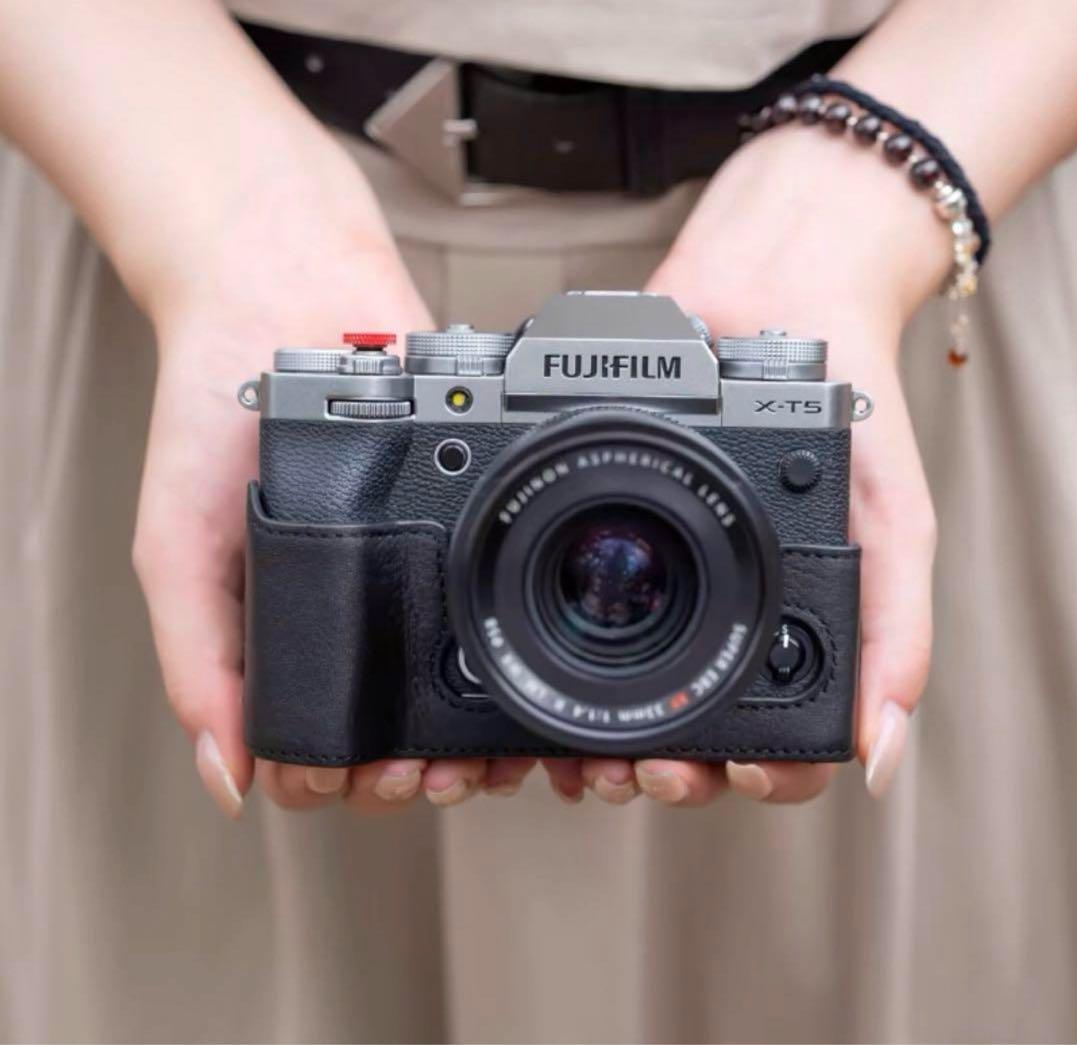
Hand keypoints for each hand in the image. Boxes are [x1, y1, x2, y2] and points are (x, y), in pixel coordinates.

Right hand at [132, 156, 534, 817]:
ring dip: (472, 737)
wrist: (286, 298)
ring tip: (485, 754)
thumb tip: (225, 779)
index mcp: (280, 629)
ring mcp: (409, 577)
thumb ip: (200, 660)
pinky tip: (522, 678)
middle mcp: (351, 612)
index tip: (372, 783)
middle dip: (417, 774)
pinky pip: (492, 608)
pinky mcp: (459, 530)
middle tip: (432, 775)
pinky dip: (509, 657)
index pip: (313, 743)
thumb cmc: (213, 420)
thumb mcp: (180, 547)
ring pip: (453, 688)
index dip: (343, 782)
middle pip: (394, 731)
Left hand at [551, 129, 937, 806]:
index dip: (747, 777)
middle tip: (637, 772)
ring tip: (576, 753)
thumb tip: (882, 751)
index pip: (775, 740)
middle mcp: (715, 611)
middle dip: (658, 769)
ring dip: (592, 739)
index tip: (719, 775)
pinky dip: (541, 658)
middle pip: (685, 731)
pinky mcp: (588, 534)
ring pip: (614, 692)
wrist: (774, 292)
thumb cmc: (849, 406)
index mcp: (787, 624)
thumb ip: (893, 630)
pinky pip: (555, 611)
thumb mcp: (890, 521)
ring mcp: (652, 582)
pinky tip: (525, 680)